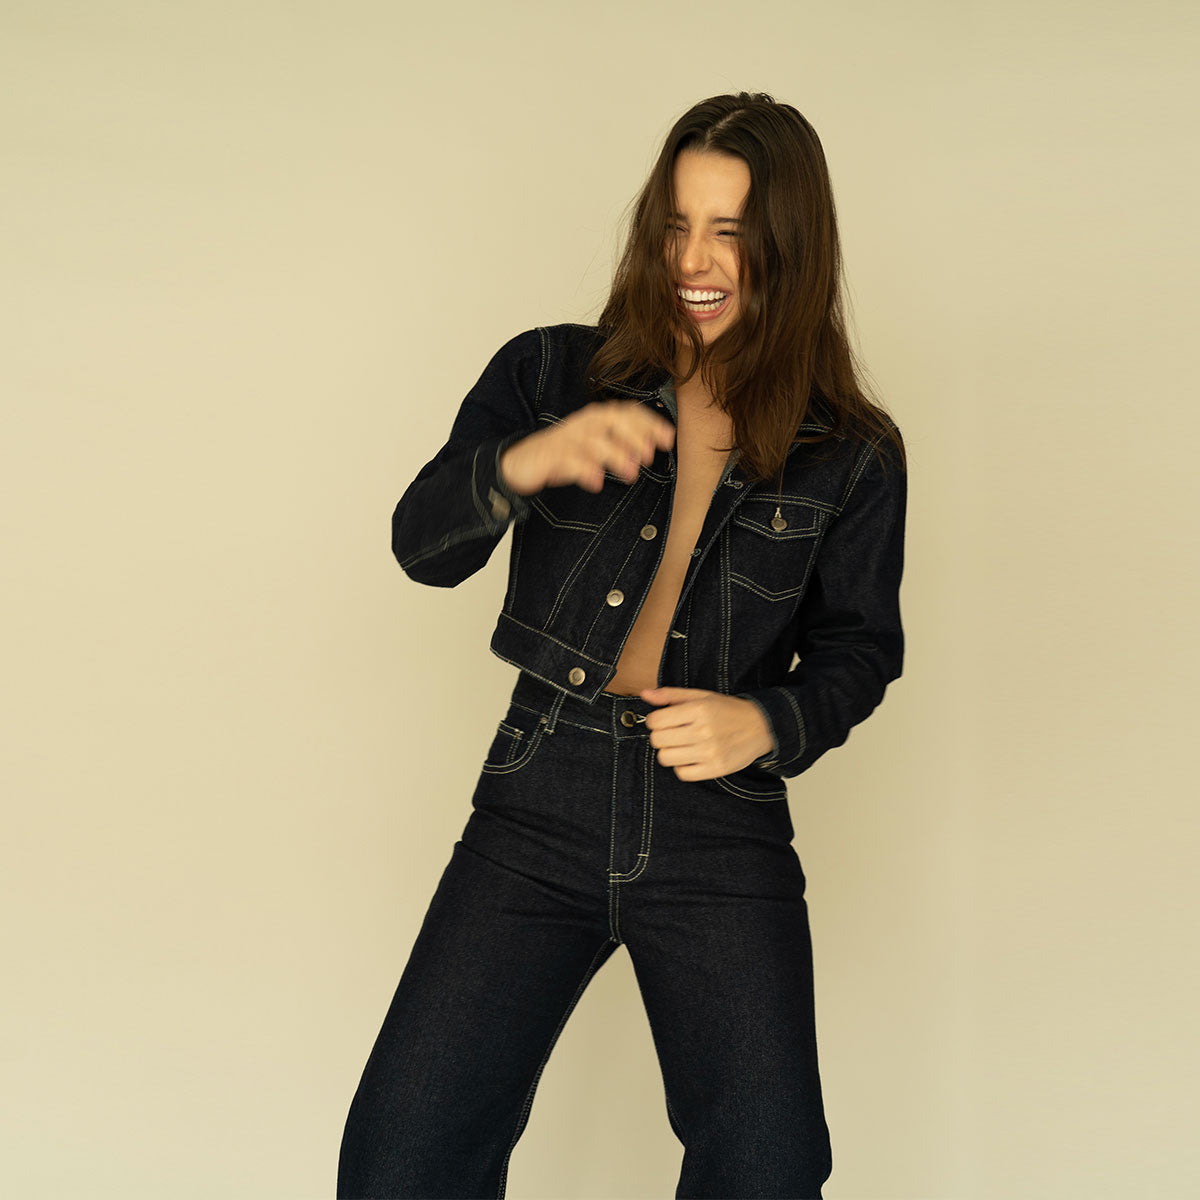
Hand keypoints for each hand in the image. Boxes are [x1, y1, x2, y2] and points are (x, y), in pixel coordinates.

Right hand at [498, 400, 674, 495]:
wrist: (520, 463)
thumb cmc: (562, 454)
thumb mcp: (593, 446)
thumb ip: (619, 444)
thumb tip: (648, 448)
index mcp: (594, 419)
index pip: (626, 412)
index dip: (648, 423)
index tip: (668, 438)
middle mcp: (581, 425)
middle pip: (611, 420)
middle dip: (633, 435)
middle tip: (649, 456)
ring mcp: (565, 440)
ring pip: (593, 441)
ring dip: (615, 455)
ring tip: (631, 474)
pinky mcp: (549, 457)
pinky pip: (569, 461)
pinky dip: (584, 470)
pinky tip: (597, 482)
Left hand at [639, 686, 773, 781]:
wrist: (761, 727)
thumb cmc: (727, 710)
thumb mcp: (701, 696)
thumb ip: (670, 695)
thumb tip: (645, 694)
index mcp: (698, 709)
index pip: (655, 721)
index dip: (656, 721)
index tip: (665, 721)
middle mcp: (703, 731)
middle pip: (658, 741)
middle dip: (662, 736)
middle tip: (674, 733)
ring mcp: (710, 752)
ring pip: (666, 758)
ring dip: (670, 752)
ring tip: (683, 745)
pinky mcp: (716, 769)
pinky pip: (682, 774)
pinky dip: (683, 767)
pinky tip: (692, 757)